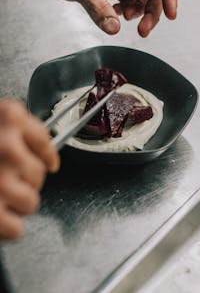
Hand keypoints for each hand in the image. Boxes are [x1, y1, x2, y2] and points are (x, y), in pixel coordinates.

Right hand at [0, 99, 58, 239]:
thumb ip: (15, 127)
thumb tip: (45, 155)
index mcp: (9, 116)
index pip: (44, 141)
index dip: (47, 155)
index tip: (49, 162)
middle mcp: (7, 145)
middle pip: (39, 173)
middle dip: (27, 180)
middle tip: (8, 178)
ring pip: (31, 201)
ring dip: (19, 203)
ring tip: (1, 196)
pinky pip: (14, 229)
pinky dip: (9, 227)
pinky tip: (0, 216)